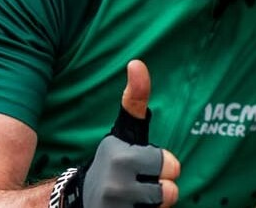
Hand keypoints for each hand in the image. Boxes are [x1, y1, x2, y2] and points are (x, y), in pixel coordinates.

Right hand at [50, 60, 181, 207]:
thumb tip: (137, 63)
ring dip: (154, 205)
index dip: (164, 167)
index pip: (172, 166)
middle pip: (171, 191)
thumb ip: (135, 99)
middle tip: (139, 184)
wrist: (82, 199)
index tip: (143, 165)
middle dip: (161, 189)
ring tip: (134, 198)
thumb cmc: (114, 161)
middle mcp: (113, 182)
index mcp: (119, 154)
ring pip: (162, 207)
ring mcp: (113, 206)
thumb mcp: (124, 131)